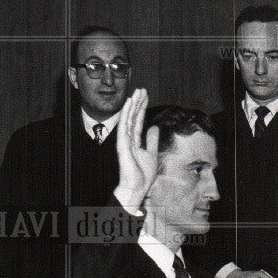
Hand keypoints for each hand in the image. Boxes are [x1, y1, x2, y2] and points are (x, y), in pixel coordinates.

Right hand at [114, 89, 159, 212]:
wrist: (137, 187)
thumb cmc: (142, 175)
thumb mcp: (151, 154)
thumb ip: (151, 140)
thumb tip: (154, 127)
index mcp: (135, 141)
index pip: (139, 120)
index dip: (142, 108)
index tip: (145, 96)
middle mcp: (128, 138)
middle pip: (133, 117)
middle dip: (138, 103)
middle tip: (142, 89)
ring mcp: (124, 141)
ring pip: (128, 118)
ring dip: (132, 104)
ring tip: (137, 92)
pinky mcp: (123, 144)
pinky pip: (124, 126)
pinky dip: (126, 114)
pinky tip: (129, 103)